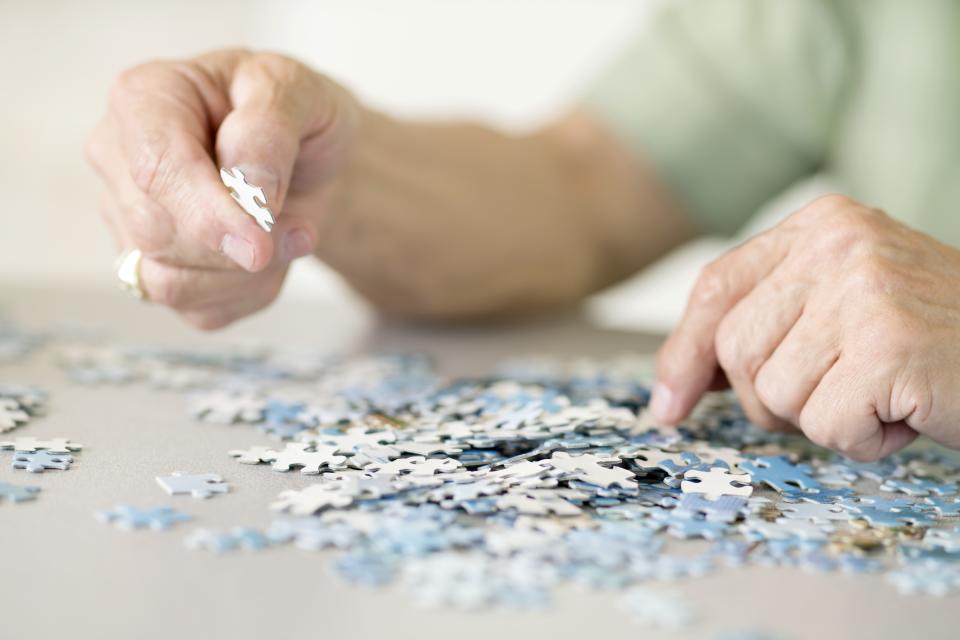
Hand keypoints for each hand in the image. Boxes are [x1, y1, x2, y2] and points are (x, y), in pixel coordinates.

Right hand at [87, 50, 357, 328]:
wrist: (308, 156)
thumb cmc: (293, 113)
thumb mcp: (297, 92)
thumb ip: (269, 129)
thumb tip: (247, 189)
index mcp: (144, 99)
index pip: (154, 166)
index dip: (207, 212)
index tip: (259, 242)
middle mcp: (119, 161)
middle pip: (157, 232)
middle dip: (238, 244)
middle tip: (300, 227)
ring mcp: (128, 220)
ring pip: (169, 282)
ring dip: (247, 275)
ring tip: (292, 233)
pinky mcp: (155, 271)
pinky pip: (197, 309)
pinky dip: (249, 293)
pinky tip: (272, 257)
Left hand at [650, 194, 959, 459]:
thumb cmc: (936, 342)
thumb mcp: (841, 308)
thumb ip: (766, 324)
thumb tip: (672, 389)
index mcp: (821, 224)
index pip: (715, 289)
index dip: (684, 355)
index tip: (669, 406)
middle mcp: (839, 243)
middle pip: (735, 350)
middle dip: (772, 397)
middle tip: (839, 391)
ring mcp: (865, 289)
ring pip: (774, 394)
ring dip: (824, 418)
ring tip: (882, 392)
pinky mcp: (891, 343)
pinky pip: (826, 425)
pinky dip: (863, 441)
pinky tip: (905, 411)